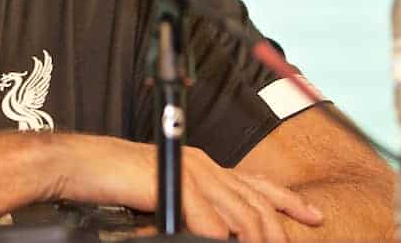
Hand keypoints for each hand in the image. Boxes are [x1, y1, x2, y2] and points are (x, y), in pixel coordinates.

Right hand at [57, 135, 322, 242]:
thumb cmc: (117, 183)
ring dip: (253, 241)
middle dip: (276, 234)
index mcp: (206, 165)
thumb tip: (218, 232)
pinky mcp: (177, 185)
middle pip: (257, 205)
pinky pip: (210, 223)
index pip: (257, 183)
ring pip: (241, 216)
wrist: (85, 164)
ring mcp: (192, 173)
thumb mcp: (168, 197)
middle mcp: (205, 165)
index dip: (289, 201)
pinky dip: (217, 239)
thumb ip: (195, 211)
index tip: (315, 215)